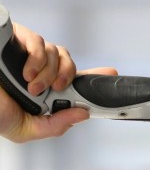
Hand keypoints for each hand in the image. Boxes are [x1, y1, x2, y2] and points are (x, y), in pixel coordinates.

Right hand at [0, 23, 115, 142]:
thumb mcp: (24, 129)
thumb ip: (54, 126)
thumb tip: (82, 115)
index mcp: (45, 92)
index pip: (76, 82)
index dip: (95, 77)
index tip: (111, 74)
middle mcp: (40, 72)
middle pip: (71, 65)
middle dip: (68, 76)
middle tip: (56, 86)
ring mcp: (29, 55)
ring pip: (58, 53)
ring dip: (48, 71)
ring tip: (31, 84)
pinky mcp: (18, 40)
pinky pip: (40, 42)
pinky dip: (36, 58)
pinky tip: (25, 72)